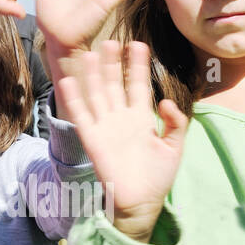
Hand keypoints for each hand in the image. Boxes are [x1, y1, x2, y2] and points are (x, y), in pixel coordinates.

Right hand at [54, 40, 186, 243]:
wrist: (140, 202)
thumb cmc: (158, 177)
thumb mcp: (174, 148)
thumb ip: (175, 123)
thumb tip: (165, 100)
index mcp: (141, 118)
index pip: (138, 85)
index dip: (138, 65)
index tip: (138, 44)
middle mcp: (121, 118)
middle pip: (115, 84)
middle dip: (113, 63)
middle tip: (111, 41)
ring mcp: (105, 127)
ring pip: (97, 94)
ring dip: (93, 75)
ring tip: (90, 54)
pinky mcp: (92, 139)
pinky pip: (81, 115)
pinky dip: (75, 99)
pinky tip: (69, 81)